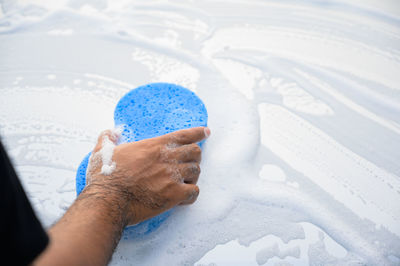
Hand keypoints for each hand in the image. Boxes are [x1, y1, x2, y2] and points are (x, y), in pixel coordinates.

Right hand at [85, 127, 209, 225]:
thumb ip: (107, 138)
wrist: (107, 201)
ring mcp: (171, 176)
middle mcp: (166, 158)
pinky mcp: (173, 195)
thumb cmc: (105, 177)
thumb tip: (110, 132)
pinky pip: (194, 192)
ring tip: (183, 181)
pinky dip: (191, 194)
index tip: (206, 131)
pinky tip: (183, 197)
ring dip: (192, 176)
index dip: (198, 132)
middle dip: (194, 157)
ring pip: (196, 171)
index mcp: (154, 146)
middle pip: (195, 152)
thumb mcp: (102, 151)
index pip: (183, 135)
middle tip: (188, 162)